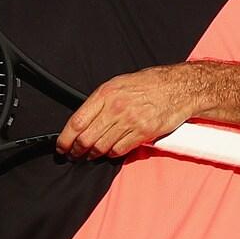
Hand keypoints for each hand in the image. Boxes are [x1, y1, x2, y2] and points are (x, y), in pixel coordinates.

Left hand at [56, 65, 195, 159]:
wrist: (178, 88)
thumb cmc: (149, 84)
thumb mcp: (119, 84)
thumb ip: (100, 101)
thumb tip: (82, 120)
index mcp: (106, 93)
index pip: (77, 121)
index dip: (65, 138)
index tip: (61, 147)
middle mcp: (115, 108)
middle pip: (87, 138)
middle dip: (77, 150)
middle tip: (74, 155)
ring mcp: (129, 122)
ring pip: (101, 147)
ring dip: (93, 154)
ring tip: (90, 155)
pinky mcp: (142, 133)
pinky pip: (119, 150)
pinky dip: (111, 154)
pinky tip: (109, 152)